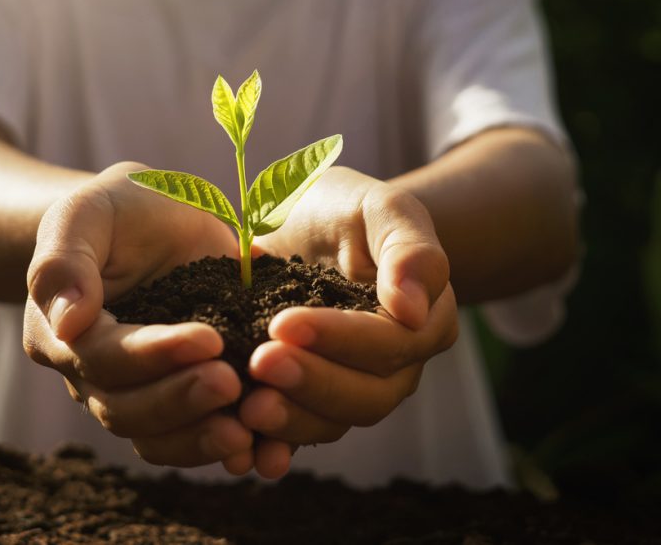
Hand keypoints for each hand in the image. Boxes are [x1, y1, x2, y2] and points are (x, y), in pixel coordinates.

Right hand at [22, 162, 254, 470]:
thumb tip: (68, 322)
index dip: (154, 355)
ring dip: (201, 440)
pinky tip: (263, 451)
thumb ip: (64, 260)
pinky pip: (191, 441)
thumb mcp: (86, 213)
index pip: (104, 358)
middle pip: (127, 410)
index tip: (210, 339)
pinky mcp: (179, 399)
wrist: (153, 221)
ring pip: (157, 439)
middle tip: (231, 383)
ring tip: (247, 434)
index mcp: (64, 334)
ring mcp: (136, 394)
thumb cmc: (118, 209)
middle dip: (181, 402)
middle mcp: (93, 376)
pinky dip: (225, 449)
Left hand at [242, 167, 458, 476]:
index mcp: (422, 322)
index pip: (388, 343)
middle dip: (310, 384)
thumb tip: (412, 309)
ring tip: (245, 407)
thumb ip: (409, 249)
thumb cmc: (346, 209)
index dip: (338, 339)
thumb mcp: (380, 207)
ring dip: (289, 422)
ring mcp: (351, 390)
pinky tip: (238, 453)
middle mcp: (394, 367)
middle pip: (365, 396)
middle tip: (259, 364)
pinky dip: (269, 448)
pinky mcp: (307, 401)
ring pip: (330, 423)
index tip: (284, 324)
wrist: (304, 224)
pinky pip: (295, 436)